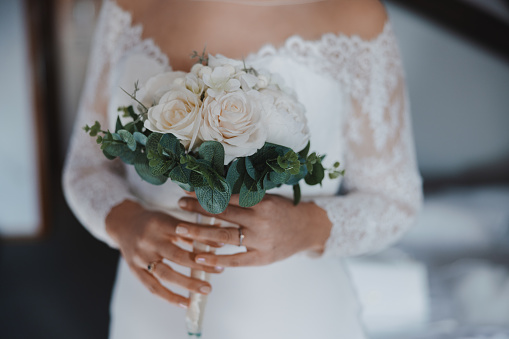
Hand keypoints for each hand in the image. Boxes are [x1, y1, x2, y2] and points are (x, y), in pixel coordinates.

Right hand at [105, 199, 223, 308]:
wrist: (124, 224)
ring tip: (206, 289)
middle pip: (177, 255)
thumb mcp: (170, 219)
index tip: (222, 245)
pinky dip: (169, 297)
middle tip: (219, 270)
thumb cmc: (153, 222)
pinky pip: (153, 287)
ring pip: (166, 274)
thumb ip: (191, 231)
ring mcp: (140, 257)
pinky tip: (185, 303)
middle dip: (200, 264)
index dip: (203, 239)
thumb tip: (218, 241)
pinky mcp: (135, 270)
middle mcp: (149, 241)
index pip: (185, 232)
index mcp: (160, 224)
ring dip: (188, 283)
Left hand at [176, 194, 331, 267]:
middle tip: (179, 205)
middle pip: (222, 214)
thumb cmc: (284, 211)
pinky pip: (235, 259)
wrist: (309, 229)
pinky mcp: (262, 258)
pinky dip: (216, 258)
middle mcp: (259, 220)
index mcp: (260, 202)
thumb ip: (245, 197)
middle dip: (198, 208)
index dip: (206, 193)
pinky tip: (199, 256)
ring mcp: (260, 240)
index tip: (189, 190)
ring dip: (200, 232)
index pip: (227, 197)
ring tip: (181, 229)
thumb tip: (216, 191)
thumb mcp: (268, 198)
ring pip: (224, 236)